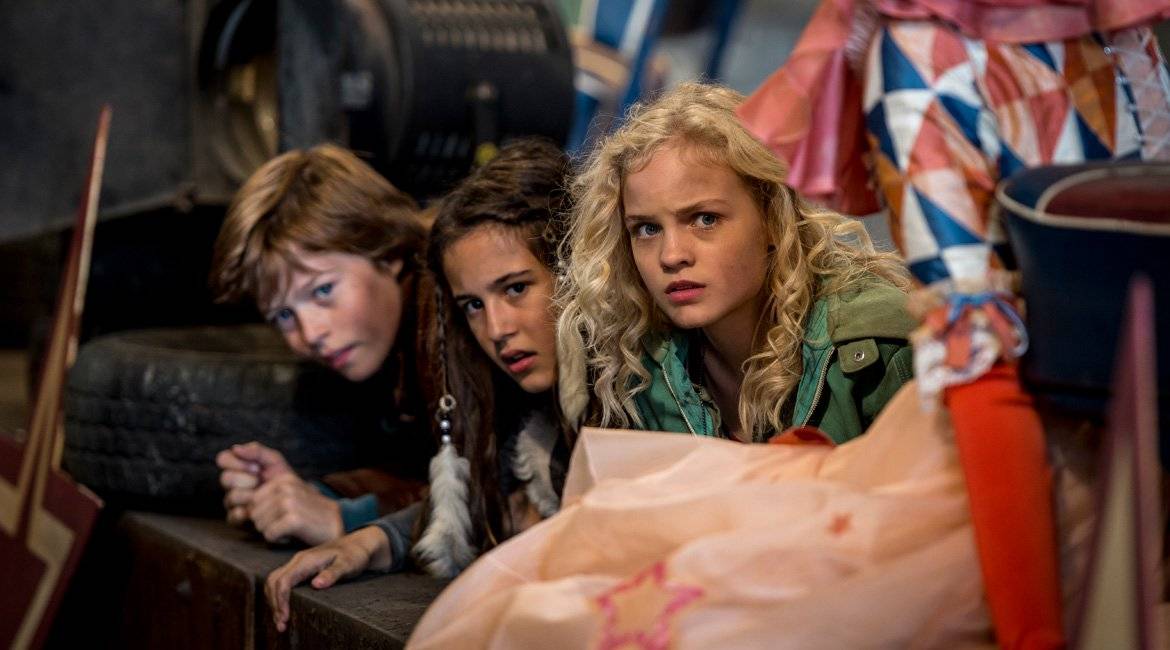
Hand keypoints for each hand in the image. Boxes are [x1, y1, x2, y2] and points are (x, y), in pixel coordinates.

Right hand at [215, 442, 295, 524]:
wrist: (296, 501)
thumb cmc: (283, 478)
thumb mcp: (274, 461)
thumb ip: (257, 451)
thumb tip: (235, 448)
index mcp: (237, 468)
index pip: (223, 459)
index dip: (237, 462)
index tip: (256, 467)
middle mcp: (232, 485)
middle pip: (225, 478)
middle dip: (247, 479)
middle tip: (261, 482)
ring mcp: (233, 502)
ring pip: (230, 497)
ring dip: (249, 496)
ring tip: (263, 496)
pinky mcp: (237, 519)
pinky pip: (232, 516)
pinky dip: (244, 513)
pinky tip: (253, 510)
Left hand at [248, 473, 343, 545]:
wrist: (338, 525)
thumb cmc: (308, 515)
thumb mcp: (290, 496)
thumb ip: (265, 493)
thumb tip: (238, 488)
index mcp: (282, 478)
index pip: (251, 502)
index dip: (264, 515)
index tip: (283, 515)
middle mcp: (285, 486)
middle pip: (253, 514)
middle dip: (266, 524)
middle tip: (287, 523)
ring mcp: (289, 501)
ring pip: (259, 525)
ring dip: (273, 532)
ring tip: (291, 528)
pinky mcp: (293, 519)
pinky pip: (269, 535)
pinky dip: (278, 539)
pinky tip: (293, 534)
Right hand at [265, 526, 392, 631]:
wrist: (358, 544)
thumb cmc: (354, 555)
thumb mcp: (347, 564)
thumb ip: (332, 574)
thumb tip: (316, 584)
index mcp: (306, 560)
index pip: (284, 581)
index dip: (281, 600)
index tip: (285, 617)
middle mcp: (298, 561)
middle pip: (274, 582)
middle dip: (274, 603)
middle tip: (281, 624)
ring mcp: (298, 564)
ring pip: (274, 581)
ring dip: (274, 601)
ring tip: (281, 621)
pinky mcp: (300, 569)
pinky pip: (282, 582)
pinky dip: (278, 596)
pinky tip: (284, 608)